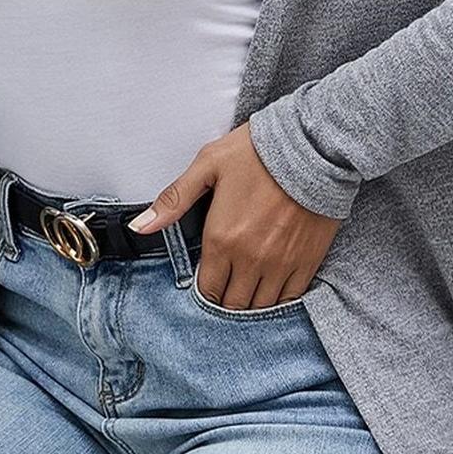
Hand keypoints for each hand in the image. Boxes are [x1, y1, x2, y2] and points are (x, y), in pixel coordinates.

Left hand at [127, 122, 344, 309]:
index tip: (208, 282)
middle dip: (225, 300)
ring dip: (250, 303)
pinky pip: (291, 298)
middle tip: (226, 288)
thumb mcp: (208, 166)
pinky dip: (279, 300)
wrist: (312, 146)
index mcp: (221, 239)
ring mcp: (280, 264)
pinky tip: (272, 289)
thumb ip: (173, 200)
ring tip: (247, 290)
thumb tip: (140, 226)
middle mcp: (250, 259)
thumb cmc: (258, 152)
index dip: (205, 291)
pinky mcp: (307, 261)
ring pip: (261, 307)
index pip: (207, 289)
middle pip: (233, 304)